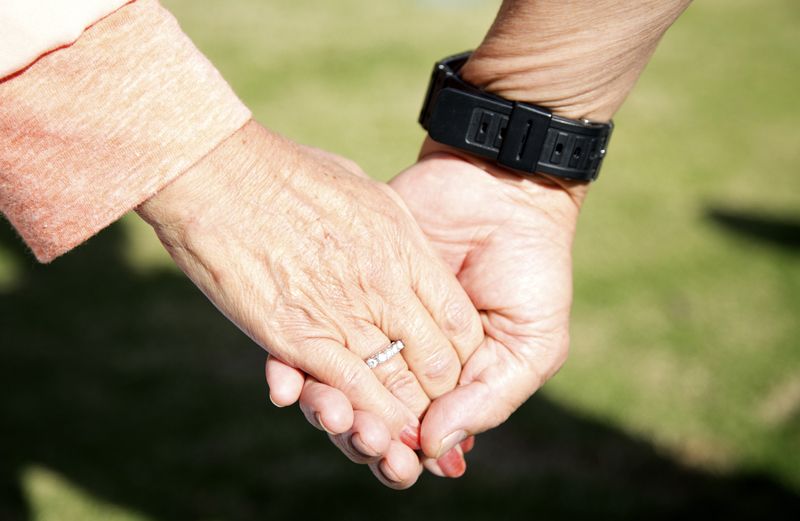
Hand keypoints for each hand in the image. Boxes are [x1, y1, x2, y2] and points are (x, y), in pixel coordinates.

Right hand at [137, 121, 483, 446]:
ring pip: (394, 380)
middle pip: (434, 359)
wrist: (218, 172)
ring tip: (411, 441)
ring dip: (405, 418)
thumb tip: (399, 248)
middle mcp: (383, 283)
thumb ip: (386, 230)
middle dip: (440, 396)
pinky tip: (373, 431)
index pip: (457, 319)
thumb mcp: (359, 189)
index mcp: (404, 246)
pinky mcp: (297, 334)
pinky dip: (365, 413)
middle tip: (438, 416)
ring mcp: (342, 309)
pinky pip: (346, 383)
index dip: (463, 356)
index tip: (456, 371)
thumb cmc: (285, 172)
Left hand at [267, 136, 583, 482]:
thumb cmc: (529, 271)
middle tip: (359, 437)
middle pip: (364, 415)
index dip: (396, 454)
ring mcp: (367, 326)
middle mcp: (400, 361)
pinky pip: (306, 335)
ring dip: (324, 406)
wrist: (498, 188)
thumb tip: (433, 448)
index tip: (392, 463)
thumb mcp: (531, 343)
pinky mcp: (339, 292)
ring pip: (331, 383)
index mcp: (445, 383)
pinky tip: (286, 383)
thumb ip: (488, 398)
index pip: (409, 434)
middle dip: (357, 435)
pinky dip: (291, 365)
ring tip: (328, 411)